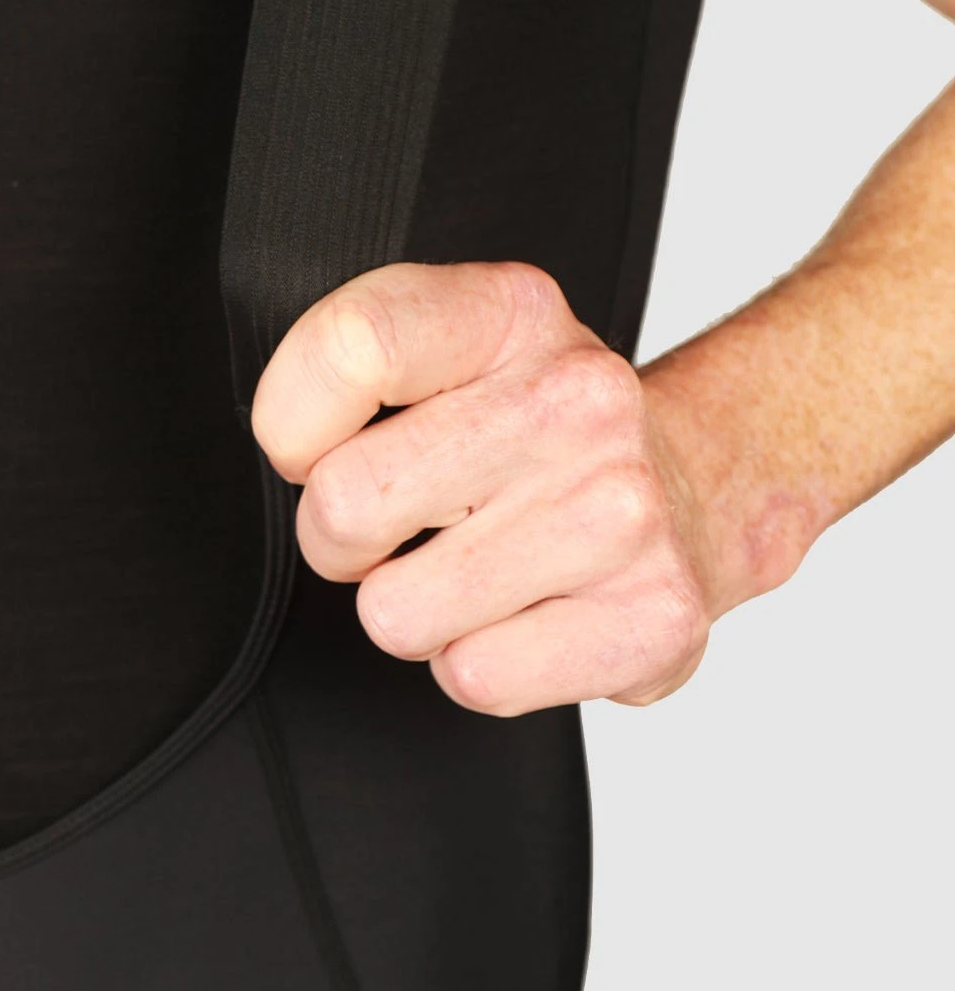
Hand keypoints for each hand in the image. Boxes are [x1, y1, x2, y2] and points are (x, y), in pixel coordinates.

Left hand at [250, 260, 719, 712]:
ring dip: (416, 608)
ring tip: (475, 567)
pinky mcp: (653, 619)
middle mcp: (577, 402)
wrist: (699, 489)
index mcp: (514, 313)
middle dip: (344, 538)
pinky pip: (473, 676)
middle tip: (403, 524)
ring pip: (396, 614)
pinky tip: (524, 614)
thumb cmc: (545, 429)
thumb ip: (359, 364)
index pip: (353, 345)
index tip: (318, 446)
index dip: (294, 421)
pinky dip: (480, 662)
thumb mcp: (459, 344)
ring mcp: (622, 513)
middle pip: (346, 504)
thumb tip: (292, 442)